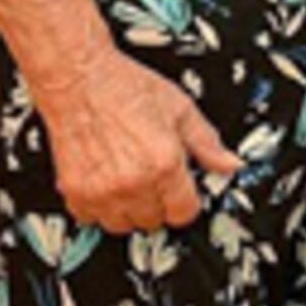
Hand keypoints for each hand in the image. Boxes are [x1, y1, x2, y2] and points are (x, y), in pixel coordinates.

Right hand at [26, 46, 243, 233]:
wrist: (78, 80)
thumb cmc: (125, 88)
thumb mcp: (180, 108)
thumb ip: (207, 143)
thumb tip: (230, 165)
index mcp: (164, 164)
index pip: (185, 212)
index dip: (187, 200)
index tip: (181, 191)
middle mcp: (133, 182)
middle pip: (154, 221)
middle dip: (158, 202)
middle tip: (152, 176)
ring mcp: (102, 191)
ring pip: (123, 225)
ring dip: (128, 208)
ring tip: (128, 179)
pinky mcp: (75, 192)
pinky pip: (90, 218)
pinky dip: (98, 206)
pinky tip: (105, 181)